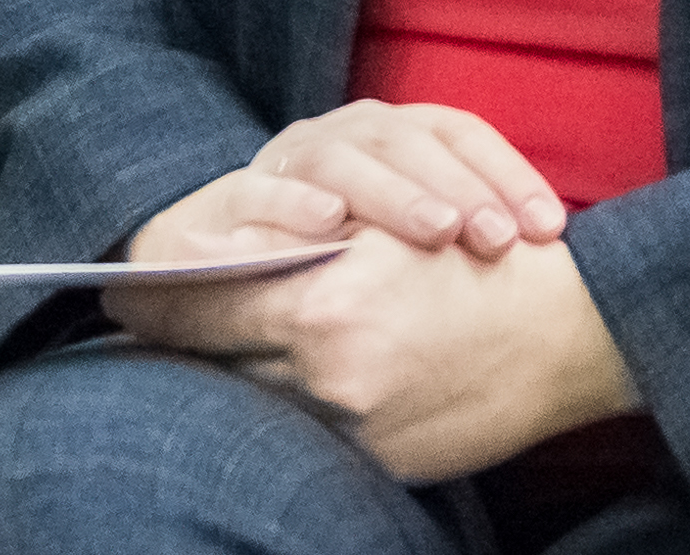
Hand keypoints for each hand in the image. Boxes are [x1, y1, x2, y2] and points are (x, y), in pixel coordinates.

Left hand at [116, 222, 637, 482]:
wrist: (569, 333)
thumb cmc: (484, 260)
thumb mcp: (393, 229)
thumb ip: (307, 243)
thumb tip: (226, 250)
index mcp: (323, 303)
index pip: (206, 306)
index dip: (157, 298)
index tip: (119, 293)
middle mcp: (326, 372)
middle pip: (219, 362)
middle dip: (184, 340)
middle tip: (142, 323)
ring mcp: (350, 426)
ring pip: (258, 400)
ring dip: (236, 375)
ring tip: (218, 352)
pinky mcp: (377, 460)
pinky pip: (308, 437)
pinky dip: (292, 409)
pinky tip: (291, 386)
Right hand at [252, 100, 566, 257]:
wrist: (215, 260)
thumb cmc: (333, 251)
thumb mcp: (399, 236)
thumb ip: (455, 233)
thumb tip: (544, 256)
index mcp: (391, 132)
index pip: (458, 132)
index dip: (508, 173)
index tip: (549, 229)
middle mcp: (344, 133)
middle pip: (408, 141)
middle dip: (460, 187)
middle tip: (498, 238)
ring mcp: (287, 158)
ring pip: (344, 158)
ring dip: (394, 193)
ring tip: (439, 231)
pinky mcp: (231, 196)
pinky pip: (260, 191)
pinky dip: (294, 201)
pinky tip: (329, 223)